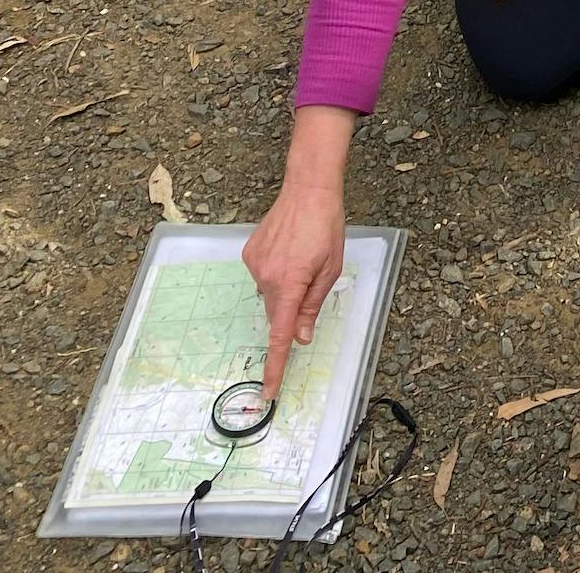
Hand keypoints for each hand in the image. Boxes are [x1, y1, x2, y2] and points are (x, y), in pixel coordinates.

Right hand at [243, 105, 354, 399]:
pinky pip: (263, 276)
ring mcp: (254, 265)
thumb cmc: (327, 227)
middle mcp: (266, 277)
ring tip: (303, 256)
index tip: (269, 390)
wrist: (308, 189)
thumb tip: (300, 339)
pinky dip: (276, 272)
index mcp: (291, 283)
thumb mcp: (331, 270)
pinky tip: (289, 250)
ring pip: (270, 293)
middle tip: (311, 278)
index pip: (281, 334)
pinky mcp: (248, 253)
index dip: (276, 364)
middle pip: (277, 312)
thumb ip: (312, 306)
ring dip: (285, 287)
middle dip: (291, 309)